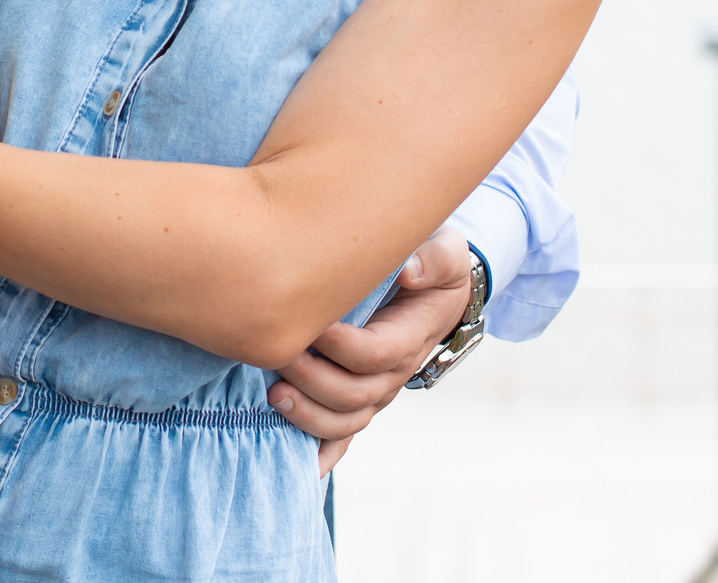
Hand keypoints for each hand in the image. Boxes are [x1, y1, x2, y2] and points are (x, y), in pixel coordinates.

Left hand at [265, 227, 475, 474]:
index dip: (342, 345)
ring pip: (345, 420)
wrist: (432, 290)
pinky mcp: (359, 399)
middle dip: (312, 378)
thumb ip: (434, 259)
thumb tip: (409, 271)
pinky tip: (299, 464)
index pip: (376, 353)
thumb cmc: (432, 266)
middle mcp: (392, 373)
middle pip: (354, 393)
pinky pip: (342, 437)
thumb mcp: (444, 254)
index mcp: (410, 338)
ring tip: (273, 394)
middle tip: (276, 354)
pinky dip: (322, 454)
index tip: (313, 325)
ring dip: (308, 414)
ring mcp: (375, 391)